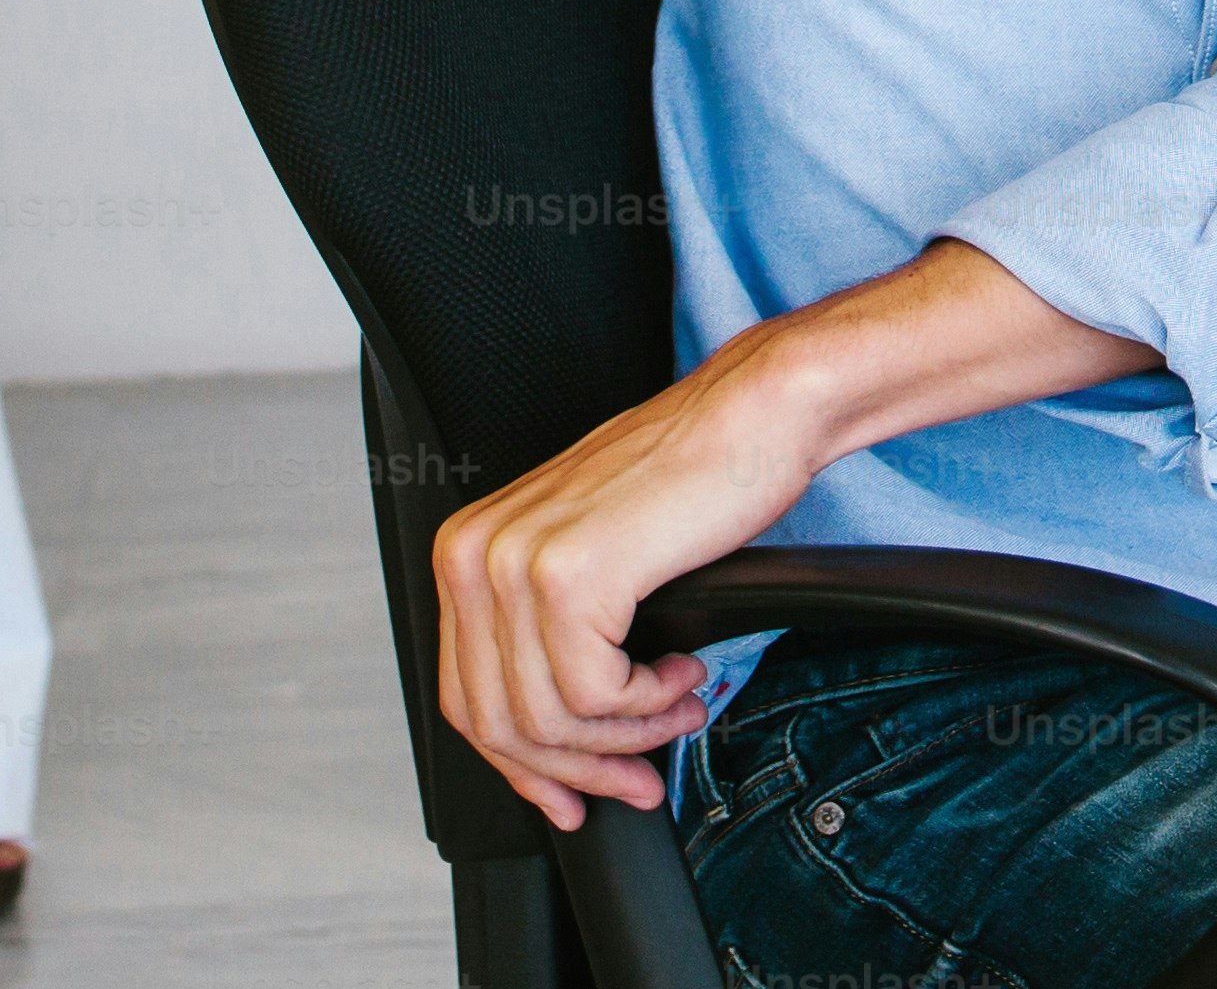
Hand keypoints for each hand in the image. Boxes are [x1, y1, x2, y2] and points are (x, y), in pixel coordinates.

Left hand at [426, 242, 1150, 828]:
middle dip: (577, 770)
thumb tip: (550, 744)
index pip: (466, 700)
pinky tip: (684, 672)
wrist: (751, 416)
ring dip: (627, 736)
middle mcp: (472, 554)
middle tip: (639, 779)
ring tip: (679, 710)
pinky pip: (595, 694)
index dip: (524, 768)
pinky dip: (647, 702)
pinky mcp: (570, 577)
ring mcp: (514, 564)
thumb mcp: (585, 557)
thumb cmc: (686, 479)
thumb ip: (546, 637)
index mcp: (465, 550)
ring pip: (548, 718)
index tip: (571, 800)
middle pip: (498, 722)